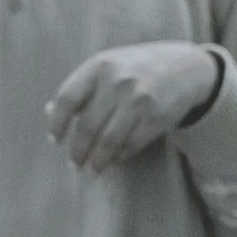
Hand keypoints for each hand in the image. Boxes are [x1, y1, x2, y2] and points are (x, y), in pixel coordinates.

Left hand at [48, 42, 222, 172]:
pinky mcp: (157, 117)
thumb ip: (81, 88)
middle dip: (78, 151)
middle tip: (75, 164)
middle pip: (87, 126)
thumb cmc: (137, 68)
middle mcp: (118, 81)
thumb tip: (50, 114)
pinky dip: (121, 157)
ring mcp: (139, 100)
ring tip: (92, 171)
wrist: (186, 67)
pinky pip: (131, 145)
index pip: (67, 99)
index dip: (57, 124)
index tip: (56, 140)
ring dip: (97, 161)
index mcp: (100, 65)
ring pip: (109, 141)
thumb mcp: (108, 67)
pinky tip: (115, 160)